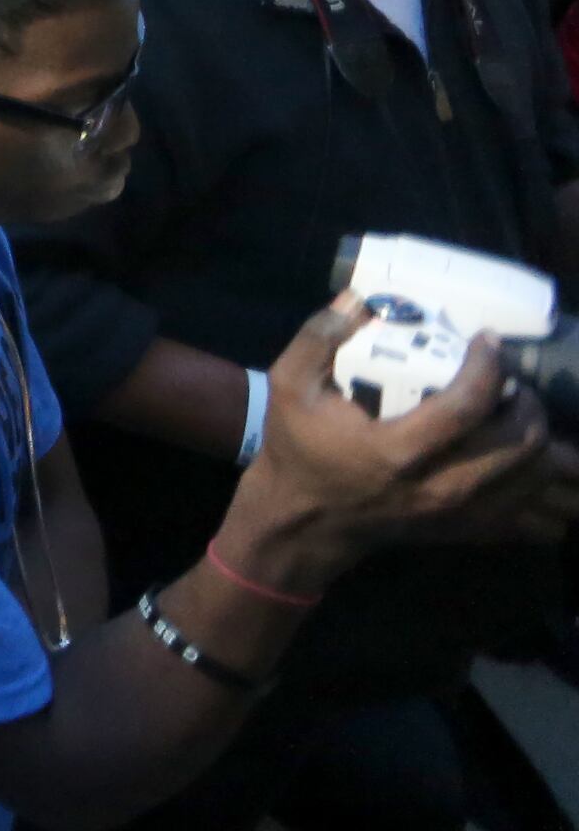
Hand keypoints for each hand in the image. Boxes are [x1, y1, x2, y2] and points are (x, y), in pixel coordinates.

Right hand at [222, 300, 558, 592]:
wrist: (304, 520)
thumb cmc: (298, 448)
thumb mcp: (289, 386)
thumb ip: (317, 338)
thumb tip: (357, 300)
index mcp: (394, 451)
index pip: (466, 407)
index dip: (489, 367)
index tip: (488, 340)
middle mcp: (437, 487)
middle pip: (519, 444)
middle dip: (526, 402)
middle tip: (509, 380)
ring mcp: (458, 514)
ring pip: (536, 478)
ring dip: (540, 439)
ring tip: (516, 411)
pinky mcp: (469, 530)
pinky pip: (532, 513)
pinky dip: (540, 483)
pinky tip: (521, 456)